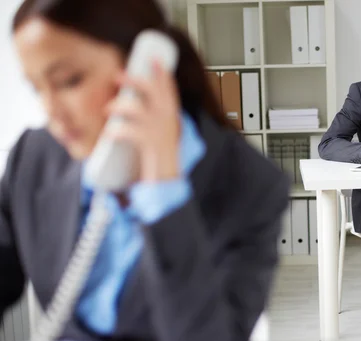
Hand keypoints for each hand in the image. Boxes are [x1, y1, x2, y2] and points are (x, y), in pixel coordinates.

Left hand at [105, 60, 180, 182]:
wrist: (168, 182)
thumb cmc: (162, 160)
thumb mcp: (164, 136)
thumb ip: (155, 121)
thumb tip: (134, 104)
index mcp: (173, 118)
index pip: (170, 91)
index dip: (163, 74)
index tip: (154, 59)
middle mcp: (169, 122)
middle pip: (154, 92)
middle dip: (135, 80)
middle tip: (117, 75)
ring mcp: (160, 132)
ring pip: (138, 109)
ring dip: (120, 105)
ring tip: (108, 109)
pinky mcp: (150, 144)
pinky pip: (129, 131)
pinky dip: (116, 131)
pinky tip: (109, 134)